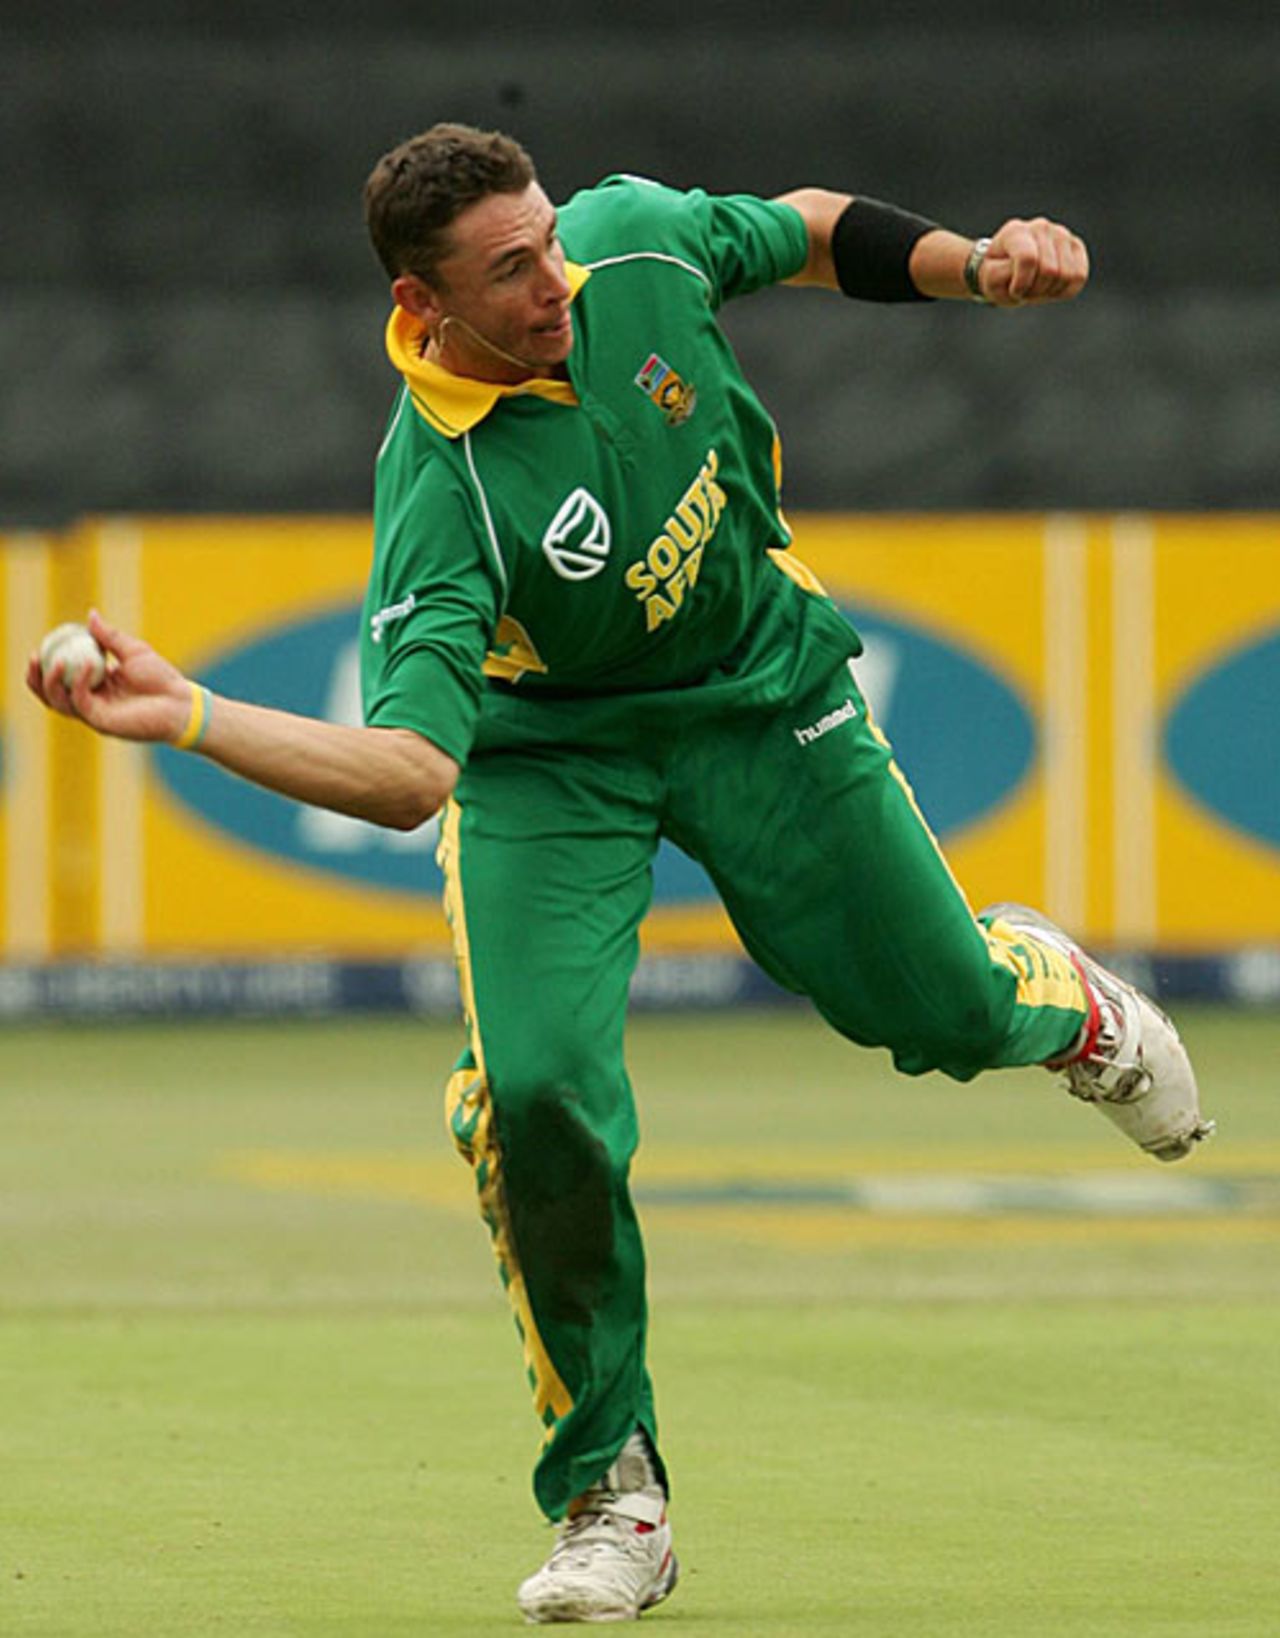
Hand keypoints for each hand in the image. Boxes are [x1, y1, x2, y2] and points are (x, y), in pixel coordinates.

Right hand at [26, 609, 193, 742]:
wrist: (180, 702)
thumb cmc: (162, 678)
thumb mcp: (133, 650)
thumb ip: (110, 636)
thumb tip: (91, 615)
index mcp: (95, 685)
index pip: (61, 678)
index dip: (45, 665)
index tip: (40, 645)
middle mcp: (91, 701)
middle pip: (52, 694)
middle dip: (36, 678)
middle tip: (34, 656)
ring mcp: (95, 713)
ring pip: (59, 702)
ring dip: (52, 682)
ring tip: (55, 661)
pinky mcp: (102, 723)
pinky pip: (81, 702)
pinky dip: (78, 683)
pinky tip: (84, 665)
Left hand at [979, 217, 1089, 306]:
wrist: (1010, 273)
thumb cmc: (999, 276)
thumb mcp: (991, 280)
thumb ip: (1003, 273)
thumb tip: (1029, 262)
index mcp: (1015, 232)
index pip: (1028, 259)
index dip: (1021, 284)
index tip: (1013, 291)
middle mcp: (1040, 227)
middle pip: (1049, 270)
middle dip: (1036, 291)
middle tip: (1025, 291)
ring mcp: (1061, 233)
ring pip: (1067, 274)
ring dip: (1050, 291)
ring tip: (1036, 287)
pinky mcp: (1076, 246)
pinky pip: (1079, 276)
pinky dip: (1065, 290)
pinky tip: (1051, 286)